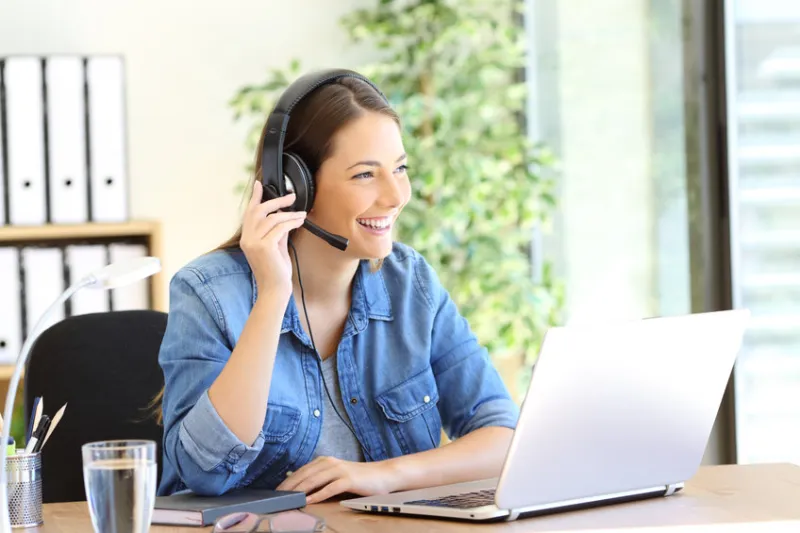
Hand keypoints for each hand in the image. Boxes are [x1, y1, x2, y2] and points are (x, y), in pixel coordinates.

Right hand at [240, 181, 305, 297]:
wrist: (275, 289)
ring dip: (289, 214)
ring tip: (301, 215)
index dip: (255, 197)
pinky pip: (280, 228)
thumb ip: (277, 231)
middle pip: (259, 211)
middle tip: (291, 197)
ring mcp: (254, 243)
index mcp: (247, 238)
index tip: (259, 184)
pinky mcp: (265, 247)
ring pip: (272, 219)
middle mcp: (247, 239)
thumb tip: (284, 216)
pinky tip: (300, 221)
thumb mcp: (276, 246)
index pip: (249, 213)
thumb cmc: (276, 271)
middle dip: (276, 201)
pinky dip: (291, 222)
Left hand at [276, 456, 397, 503]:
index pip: (301, 471)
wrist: (383, 475)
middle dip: (289, 486)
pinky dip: (318, 495)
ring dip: (300, 490)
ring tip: (288, 499)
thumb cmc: (359, 478)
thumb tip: (300, 486)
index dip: (288, 482)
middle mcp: (330, 463)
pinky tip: (309, 501)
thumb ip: (321, 478)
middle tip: (277, 497)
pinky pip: (330, 488)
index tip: (276, 492)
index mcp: (325, 461)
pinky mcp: (348, 479)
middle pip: (305, 475)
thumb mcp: (336, 475)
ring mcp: (339, 470)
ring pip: (314, 480)